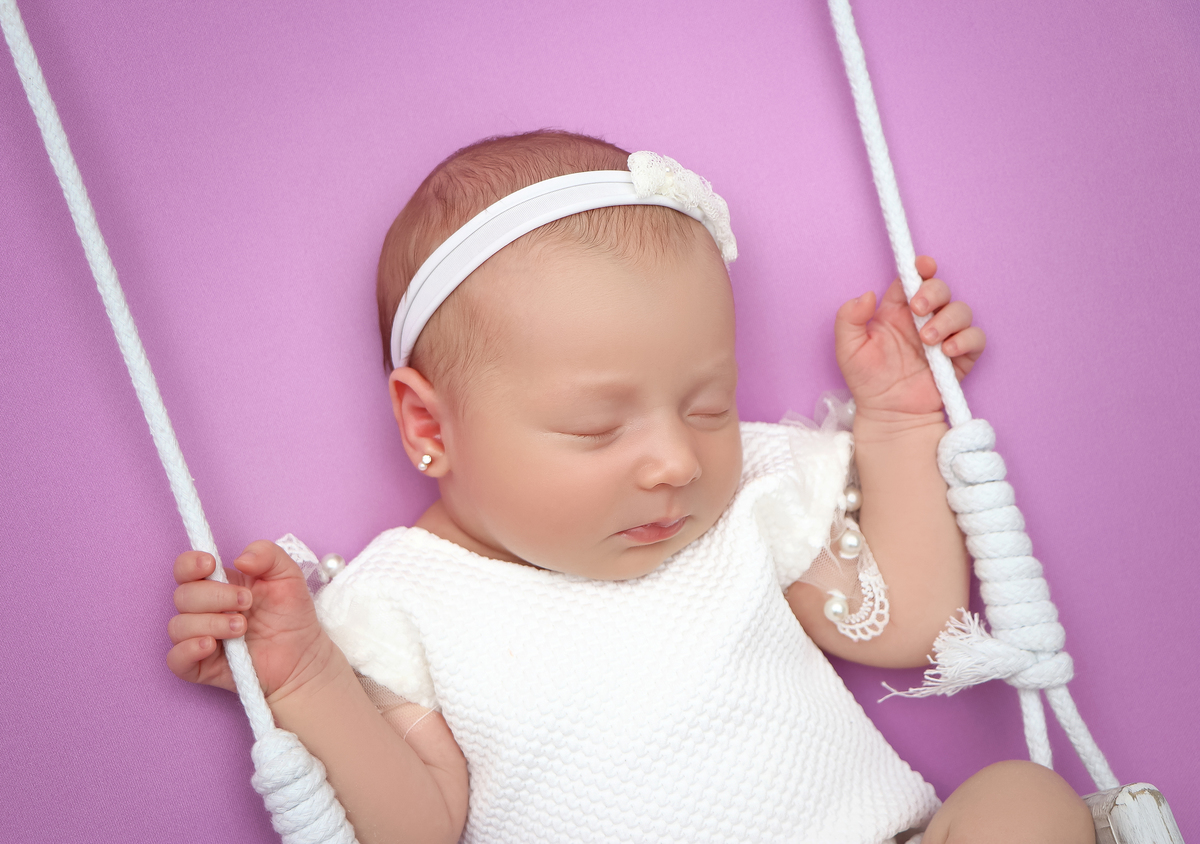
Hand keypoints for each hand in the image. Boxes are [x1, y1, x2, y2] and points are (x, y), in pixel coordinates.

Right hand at [167, 541, 330, 699]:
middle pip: (183, 596)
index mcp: (218, 584)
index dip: (189, 565)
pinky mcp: (200, 666)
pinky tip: (212, 645)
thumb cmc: (291, 614)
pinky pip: (176, 659)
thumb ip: (267, 554)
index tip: (211, 565)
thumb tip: (240, 558)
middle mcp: (203, 609)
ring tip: (242, 628)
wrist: (302, 655)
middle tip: (247, 602)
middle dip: (216, 596)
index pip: (185, 569)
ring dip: (211, 623)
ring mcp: (198, 638)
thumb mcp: (287, 575)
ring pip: (179, 626)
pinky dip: (189, 649)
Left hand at [834, 256, 984, 417]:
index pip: (913, 280)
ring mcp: (943, 336)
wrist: (887, 413)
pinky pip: (976, 338)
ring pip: (961, 310)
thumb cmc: (867, 381)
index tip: (923, 267)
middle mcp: (922, 320)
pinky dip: (966, 340)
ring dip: (947, 319)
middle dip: (934, 292)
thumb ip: (848, 318)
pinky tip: (947, 351)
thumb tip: (867, 294)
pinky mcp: (960, 357)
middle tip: (919, 310)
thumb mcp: (847, 349)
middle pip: (940, 289)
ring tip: (928, 340)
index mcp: (896, 311)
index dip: (921, 268)